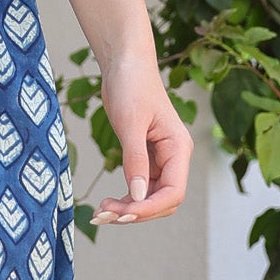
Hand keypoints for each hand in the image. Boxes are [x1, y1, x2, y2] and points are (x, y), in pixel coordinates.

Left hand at [95, 58, 193, 223]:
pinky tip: (107, 203)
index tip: (123, 214)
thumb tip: (136, 196)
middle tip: (103, 215)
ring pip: (150, 198)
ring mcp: (161, 159)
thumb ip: (135, 160)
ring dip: (129, 209)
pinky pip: (140, 188)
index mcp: (178, 148)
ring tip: (100, 212)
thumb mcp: (130, 123)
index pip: (173, 192)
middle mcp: (174, 157)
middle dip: (136, 212)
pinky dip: (126, 199)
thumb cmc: (131, 86)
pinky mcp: (146, 158)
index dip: (149, 208)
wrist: (125, 65)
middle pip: (163, 201)